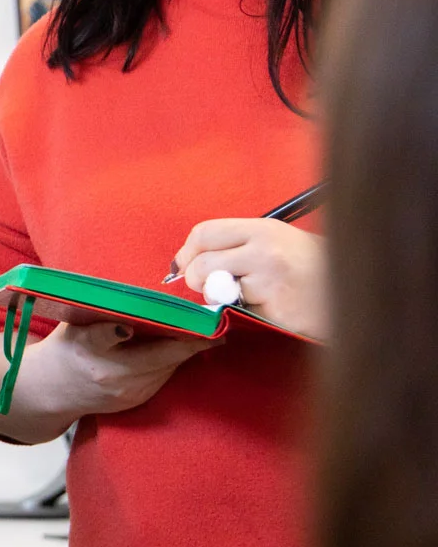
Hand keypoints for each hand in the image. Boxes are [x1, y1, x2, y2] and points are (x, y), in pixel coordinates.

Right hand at [23, 321, 210, 418]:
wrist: (51, 390)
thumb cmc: (66, 349)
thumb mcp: (74, 326)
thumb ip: (103, 318)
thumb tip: (141, 304)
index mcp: (90, 350)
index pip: (117, 334)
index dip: (144, 326)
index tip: (180, 321)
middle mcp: (112, 376)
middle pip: (162, 355)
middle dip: (191, 339)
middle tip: (214, 322)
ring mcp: (127, 393)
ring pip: (168, 366)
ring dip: (185, 349)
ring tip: (204, 331)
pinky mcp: (137, 402)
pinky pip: (164, 376)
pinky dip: (173, 360)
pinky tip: (181, 346)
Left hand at [174, 219, 326, 339]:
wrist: (362, 291)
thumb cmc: (318, 268)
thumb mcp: (281, 242)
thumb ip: (241, 246)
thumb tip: (192, 259)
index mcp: (264, 229)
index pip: (204, 233)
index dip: (187, 252)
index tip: (184, 265)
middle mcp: (265, 251)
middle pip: (201, 264)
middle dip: (196, 280)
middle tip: (210, 288)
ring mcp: (270, 282)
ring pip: (216, 293)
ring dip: (222, 301)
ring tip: (252, 298)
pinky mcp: (275, 311)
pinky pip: (240, 315)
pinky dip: (247, 316)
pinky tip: (272, 311)